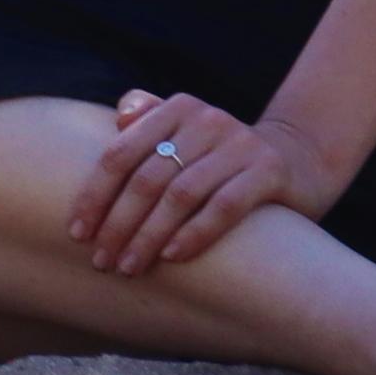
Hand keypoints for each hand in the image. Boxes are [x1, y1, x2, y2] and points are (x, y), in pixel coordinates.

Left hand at [68, 91, 336, 272]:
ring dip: (149, 236)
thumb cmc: (223, 156)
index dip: (94, 195)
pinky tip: (172, 257)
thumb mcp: (186, 133)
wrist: (299, 159)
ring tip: (129, 266)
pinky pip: (224, 207)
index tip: (76, 232)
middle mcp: (205, 119)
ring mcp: (238, 144)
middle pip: (146, 177)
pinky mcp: (268, 171)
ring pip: (180, 195)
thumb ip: (149, 120)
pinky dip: (194, 233)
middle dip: (118, 223)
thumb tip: (118, 119)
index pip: (120, 154)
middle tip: (101, 260)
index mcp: (175, 108)